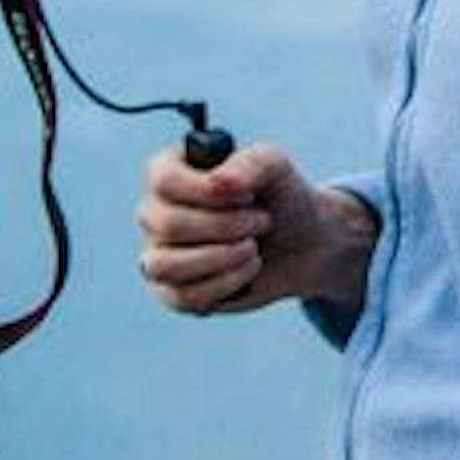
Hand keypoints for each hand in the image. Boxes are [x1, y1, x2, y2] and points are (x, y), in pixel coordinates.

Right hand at [133, 140, 376, 317]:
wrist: (303, 244)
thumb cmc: (282, 198)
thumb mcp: (277, 167)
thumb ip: (251, 162)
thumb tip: (219, 183)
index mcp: (170, 171)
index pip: (163, 180)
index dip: (207, 191)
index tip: (248, 195)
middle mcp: (156, 211)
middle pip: (167, 225)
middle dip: (226, 227)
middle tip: (262, 221)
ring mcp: (159, 253)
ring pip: (165, 266)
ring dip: (222, 259)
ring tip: (253, 249)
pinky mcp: (172, 291)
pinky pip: (183, 297)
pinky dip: (226, 284)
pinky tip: (248, 270)